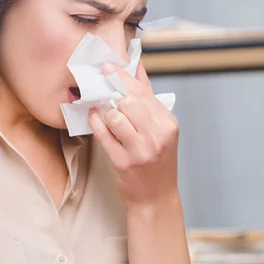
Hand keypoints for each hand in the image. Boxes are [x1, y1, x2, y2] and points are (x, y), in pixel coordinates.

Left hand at [88, 61, 178, 206]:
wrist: (156, 197)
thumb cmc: (157, 160)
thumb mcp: (160, 128)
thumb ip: (148, 96)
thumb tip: (137, 66)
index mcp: (168, 124)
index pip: (143, 92)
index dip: (122, 77)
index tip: (108, 67)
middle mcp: (156, 136)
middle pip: (128, 102)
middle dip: (114, 95)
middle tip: (104, 92)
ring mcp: (139, 150)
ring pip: (115, 116)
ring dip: (107, 113)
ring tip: (107, 114)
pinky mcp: (122, 162)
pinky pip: (103, 134)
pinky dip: (96, 123)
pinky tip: (94, 117)